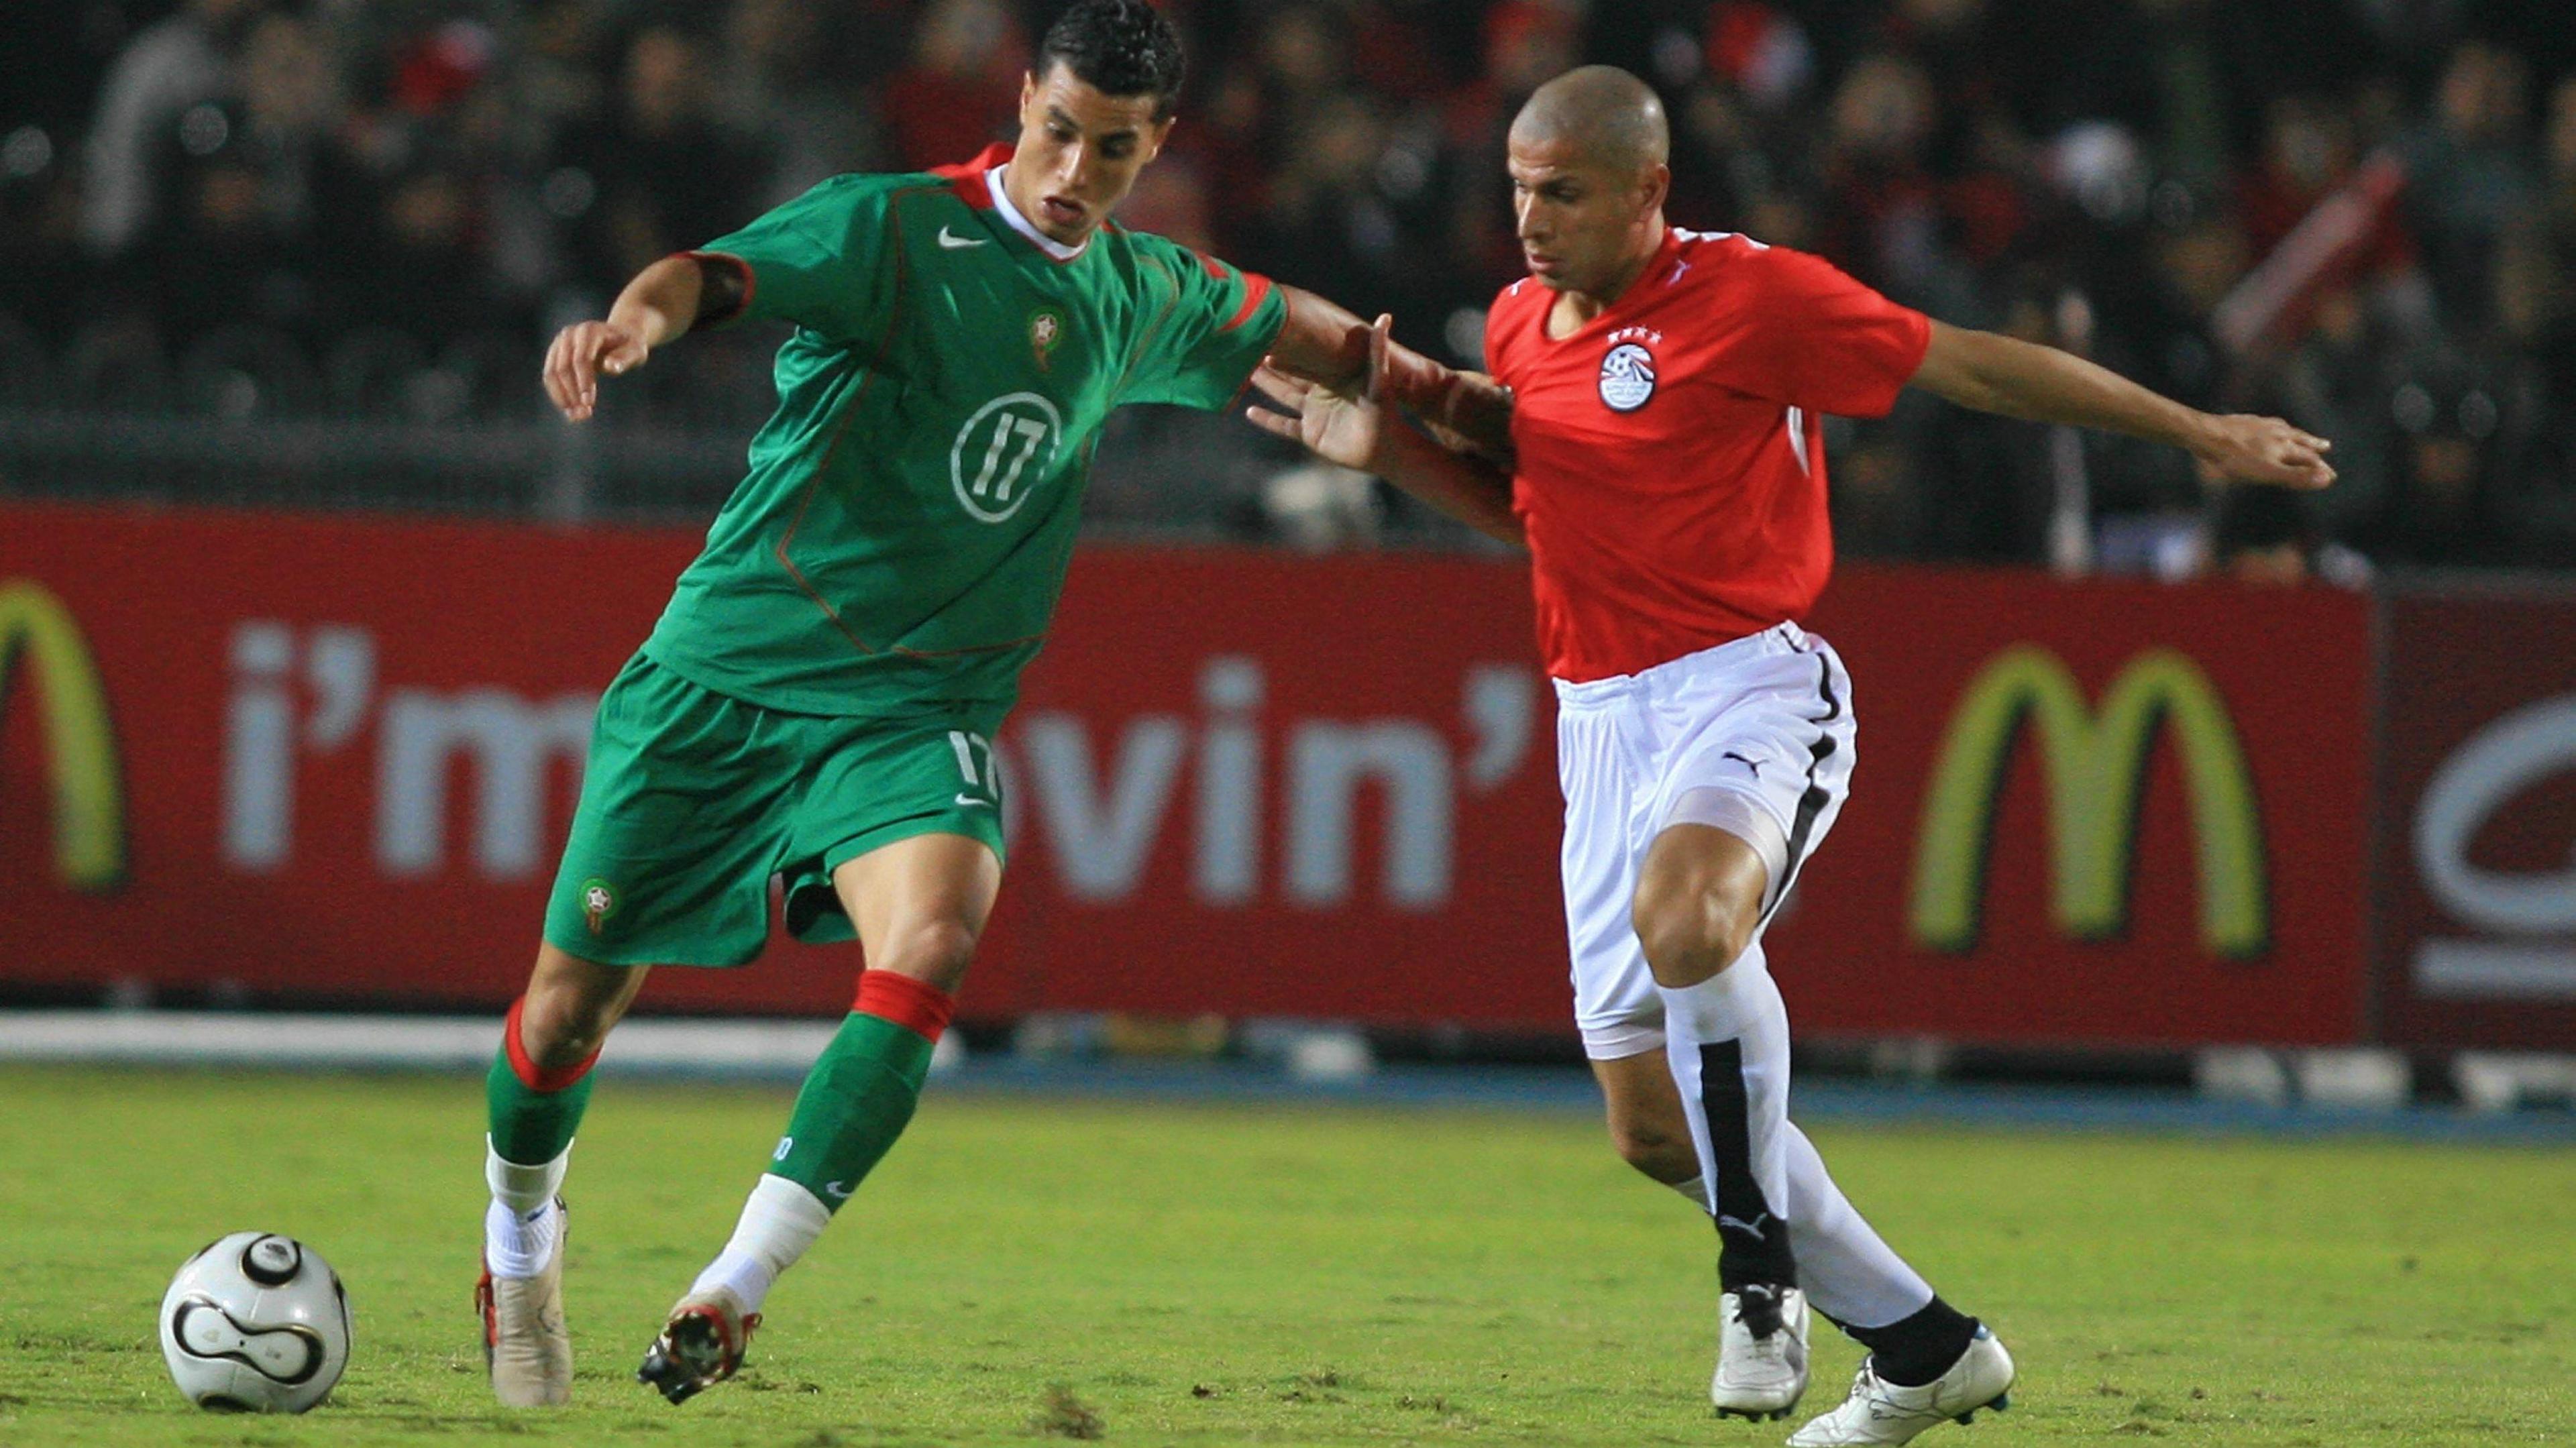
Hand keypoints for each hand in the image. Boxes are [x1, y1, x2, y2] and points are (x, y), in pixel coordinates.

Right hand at [542, 320, 649, 421]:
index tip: (589, 403)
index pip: (581, 359)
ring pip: (551, 374)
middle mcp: (569, 335)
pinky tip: (570, 411)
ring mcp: (559, 344)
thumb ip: (624, 358)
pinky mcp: (554, 355)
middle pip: (563, 368)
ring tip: (577, 416)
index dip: (584, 382)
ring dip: (562, 397)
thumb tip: (611, 366)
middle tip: (585, 414)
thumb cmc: (630, 346)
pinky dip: (558, 395)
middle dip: (572, 394)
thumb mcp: (636, 351)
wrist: (619, 337)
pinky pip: (550, 377)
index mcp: (589, 331)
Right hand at [1245, 312, 1391, 471]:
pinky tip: (1249, 412)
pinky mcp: (1310, 434)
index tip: (1269, 333)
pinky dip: (1268, 420)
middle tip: (1248, 346)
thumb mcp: (1380, 378)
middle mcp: (1320, 393)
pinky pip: (1284, 426)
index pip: (1305, 361)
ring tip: (1245, 372)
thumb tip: (1385, 317)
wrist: (1386, 450)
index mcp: (1332, 378)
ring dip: (1266, 385)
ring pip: (1283, 396)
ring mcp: (1314, 414)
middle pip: (1290, 375)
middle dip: (1270, 363)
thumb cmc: (1386, 412)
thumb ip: (1378, 350)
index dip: (1288, 350)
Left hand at [2195, 414, 2334, 489]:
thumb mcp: (2267, 472)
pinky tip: (2272, 425)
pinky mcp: (2247, 421)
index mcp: (2284, 447)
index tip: (2331, 476)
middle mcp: (2278, 433)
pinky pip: (2268, 422)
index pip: (2309, 459)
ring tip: (2305, 436)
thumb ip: (2296, 476)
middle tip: (2327, 447)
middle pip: (2300, 441)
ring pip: (2286, 430)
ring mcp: (2262, 425)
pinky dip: (2277, 426)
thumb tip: (2326, 479)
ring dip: (2298, 434)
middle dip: (2314, 447)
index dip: (2320, 469)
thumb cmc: (2236, 458)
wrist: (2207, 434)